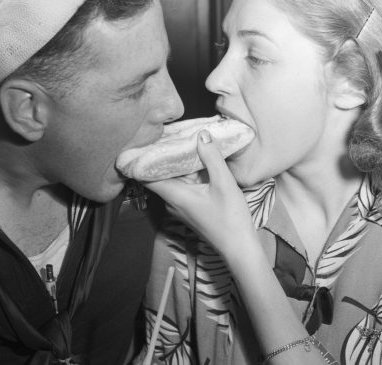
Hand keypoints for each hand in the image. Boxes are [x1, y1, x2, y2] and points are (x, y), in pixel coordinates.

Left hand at [145, 130, 257, 258]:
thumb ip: (212, 158)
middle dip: (162, 155)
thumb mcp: (224, 183)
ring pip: (171, 180)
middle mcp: (171, 201)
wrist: (239, 248)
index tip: (145, 140)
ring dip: (175, 163)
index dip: (142, 158)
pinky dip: (185, 173)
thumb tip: (201, 134)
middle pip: (158, 175)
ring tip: (180, 141)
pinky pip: (181, 186)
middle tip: (167, 133)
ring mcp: (179, 206)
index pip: (145, 175)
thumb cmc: (231, 218)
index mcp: (174, 195)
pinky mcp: (189, 208)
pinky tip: (194, 160)